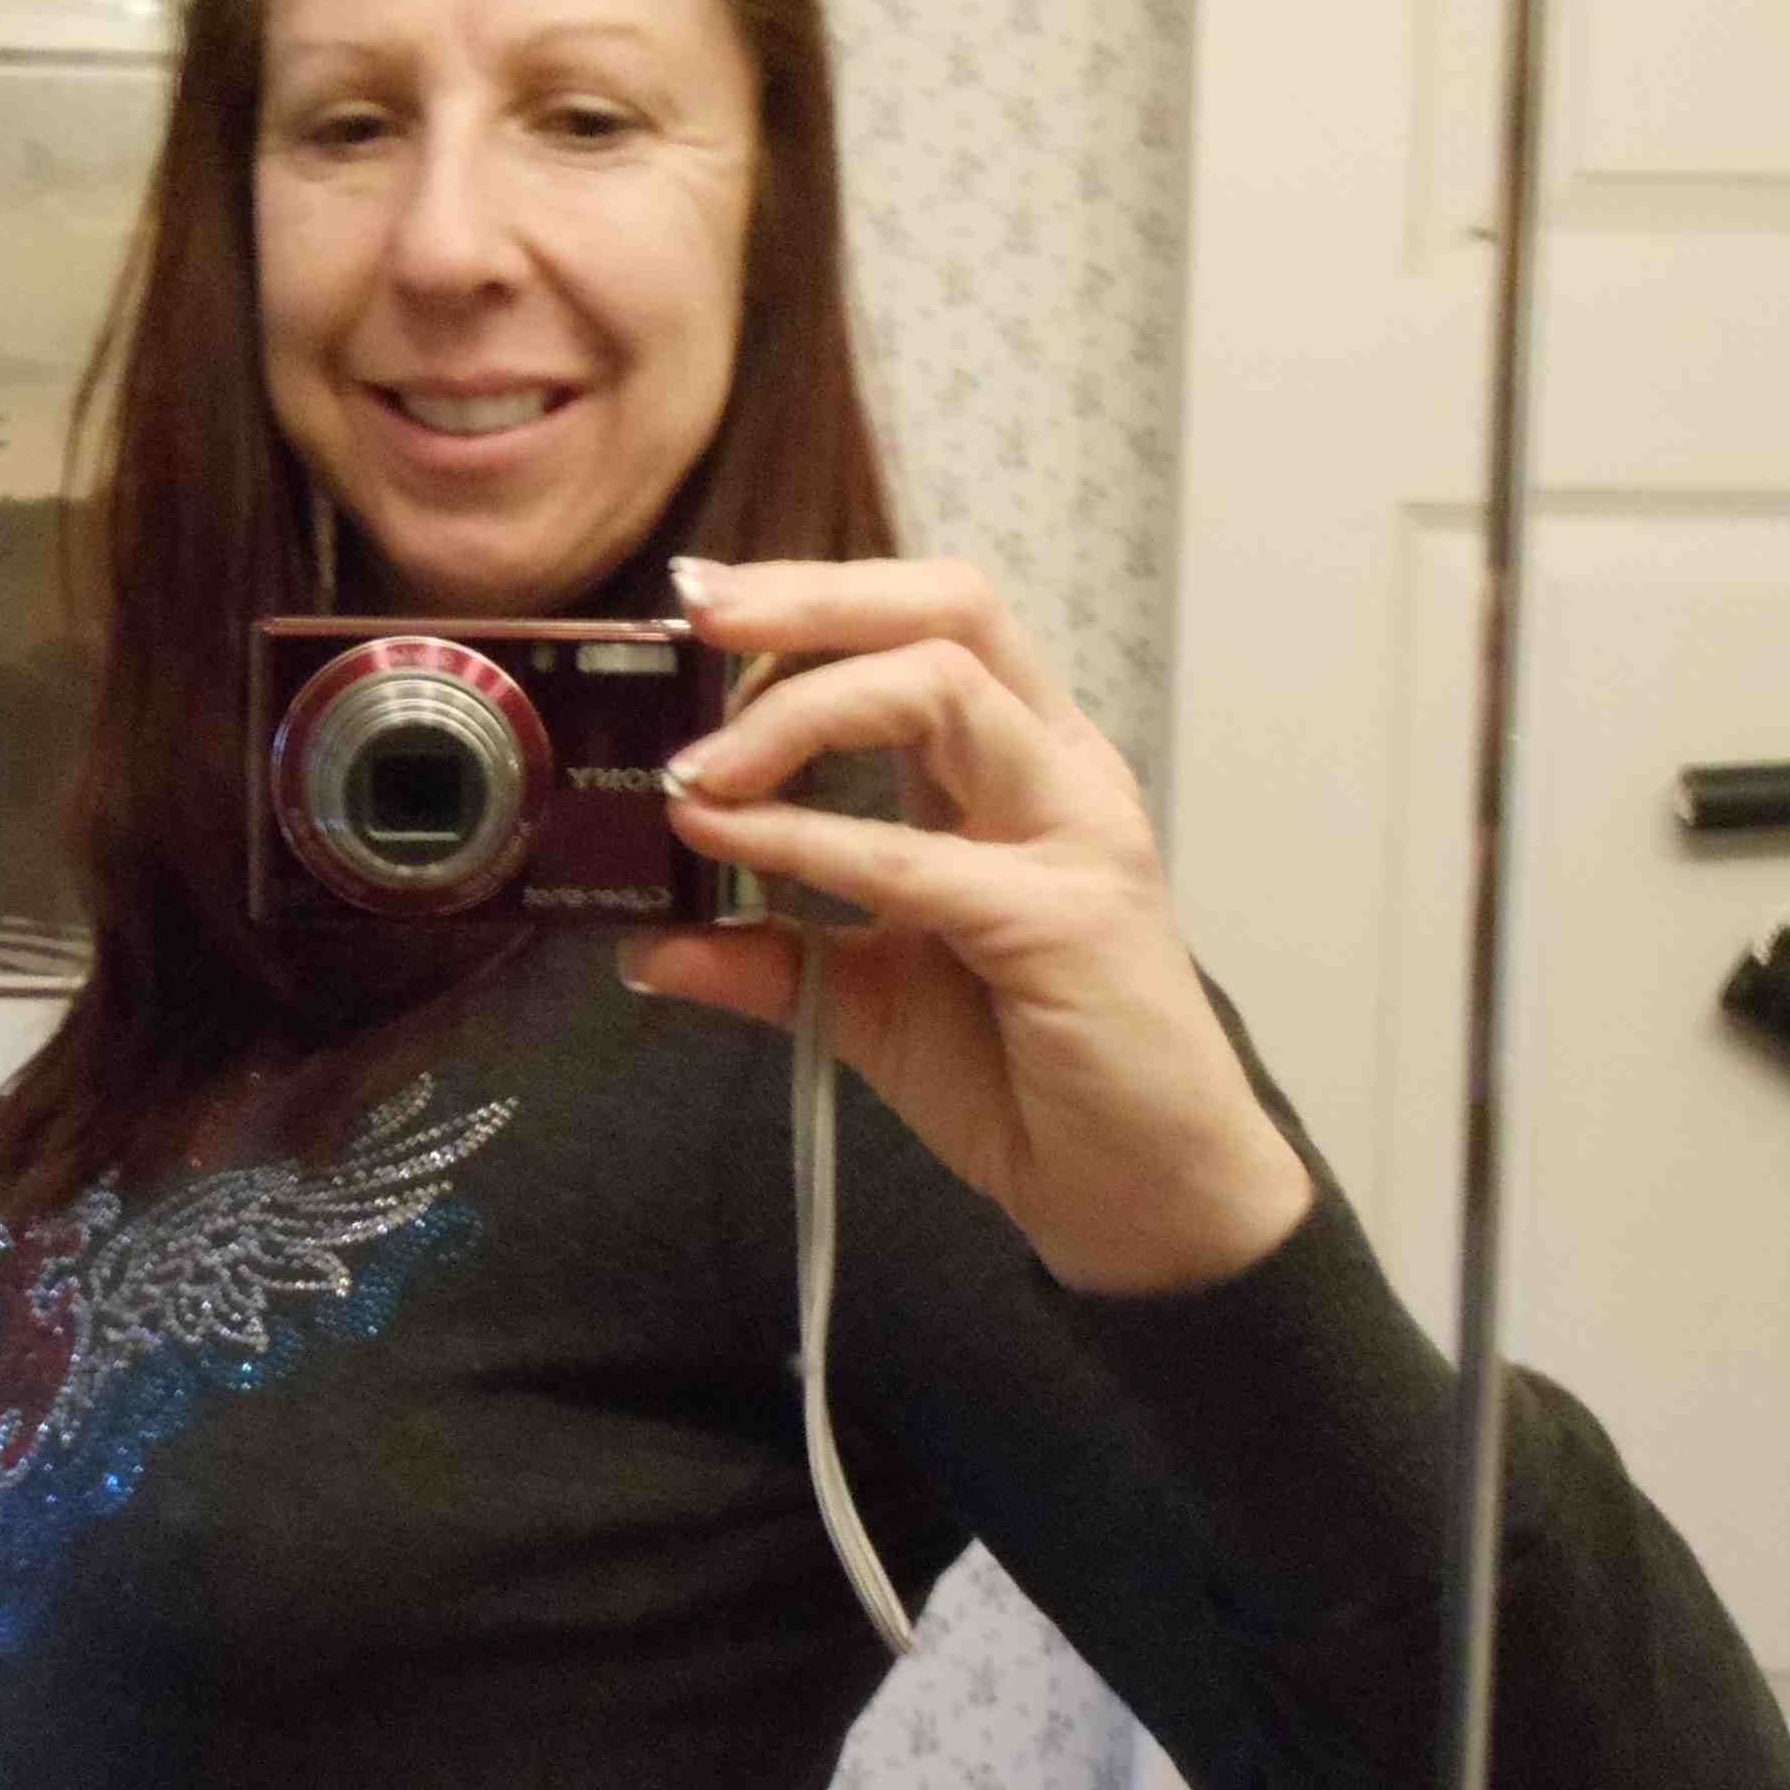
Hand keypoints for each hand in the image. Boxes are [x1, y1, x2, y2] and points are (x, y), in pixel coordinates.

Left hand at [624, 555, 1316, 1294]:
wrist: (1141, 1192)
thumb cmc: (1028, 1079)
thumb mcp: (871, 998)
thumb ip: (772, 953)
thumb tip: (648, 941)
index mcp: (1021, 764)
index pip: (926, 623)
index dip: (812, 598)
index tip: (697, 611)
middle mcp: (1058, 772)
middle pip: (950, 608)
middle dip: (811, 597)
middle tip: (697, 614)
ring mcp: (1074, 836)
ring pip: (945, 685)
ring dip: (799, 708)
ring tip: (699, 768)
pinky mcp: (1064, 922)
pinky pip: (916, 856)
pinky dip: (806, 838)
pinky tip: (726, 841)